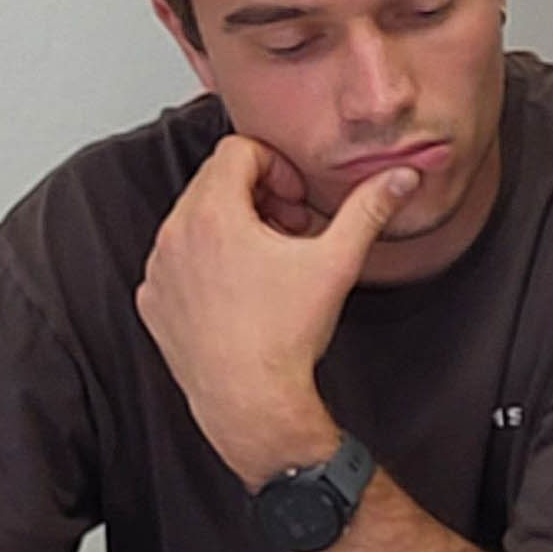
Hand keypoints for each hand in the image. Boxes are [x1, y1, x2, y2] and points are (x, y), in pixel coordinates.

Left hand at [136, 135, 418, 479]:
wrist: (249, 401)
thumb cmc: (284, 336)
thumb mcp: (336, 262)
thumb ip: (368, 210)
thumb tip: (399, 177)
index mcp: (213, 214)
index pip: (237, 151)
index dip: (277, 167)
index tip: (296, 201)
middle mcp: (174, 236)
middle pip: (215, 182)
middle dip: (258, 195)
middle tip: (291, 230)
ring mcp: (158, 270)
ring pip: (194, 220)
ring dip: (232, 227)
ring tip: (269, 263)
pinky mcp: (153, 301)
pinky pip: (177, 260)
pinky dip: (207, 262)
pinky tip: (241, 291)